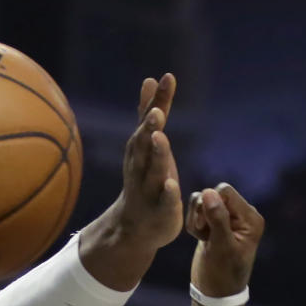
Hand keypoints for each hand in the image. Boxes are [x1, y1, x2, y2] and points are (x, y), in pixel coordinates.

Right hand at [78, 75, 182, 289]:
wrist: (134, 227)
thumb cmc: (145, 181)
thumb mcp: (146, 144)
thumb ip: (148, 113)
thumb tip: (149, 79)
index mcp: (141, 148)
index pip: (150, 120)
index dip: (158, 100)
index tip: (167, 78)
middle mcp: (142, 166)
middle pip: (145, 144)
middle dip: (149, 128)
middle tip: (156, 111)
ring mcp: (150, 189)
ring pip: (153, 170)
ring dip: (156, 154)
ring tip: (160, 136)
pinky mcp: (161, 211)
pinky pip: (164, 201)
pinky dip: (166, 193)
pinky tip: (171, 184)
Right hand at [187, 183, 263, 298]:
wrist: (215, 294)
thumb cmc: (222, 275)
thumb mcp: (221, 247)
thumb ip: (217, 218)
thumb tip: (208, 192)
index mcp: (250, 218)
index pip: (224, 192)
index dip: (210, 205)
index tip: (207, 227)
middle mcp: (242, 215)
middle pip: (212, 193)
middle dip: (202, 212)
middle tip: (203, 234)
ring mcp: (228, 218)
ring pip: (203, 201)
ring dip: (197, 219)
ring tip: (202, 238)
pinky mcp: (215, 223)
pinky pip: (199, 210)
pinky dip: (195, 223)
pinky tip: (201, 239)